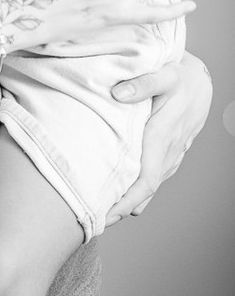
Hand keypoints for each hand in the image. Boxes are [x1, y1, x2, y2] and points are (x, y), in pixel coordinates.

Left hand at [106, 51, 211, 221]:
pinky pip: (155, 176)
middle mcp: (169, 150)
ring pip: (151, 184)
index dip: (128, 199)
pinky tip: (125, 199)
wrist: (199, 80)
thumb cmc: (178, 74)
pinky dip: (140, 191)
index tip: (108, 212)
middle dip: (123, 208)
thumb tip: (118, 94)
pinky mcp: (170, 153)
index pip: (147, 178)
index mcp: (162, 135)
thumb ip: (142, 83)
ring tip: (104, 214)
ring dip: (131, 201)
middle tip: (96, 222)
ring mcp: (172, 154)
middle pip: (146, 188)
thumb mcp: (162, 72)